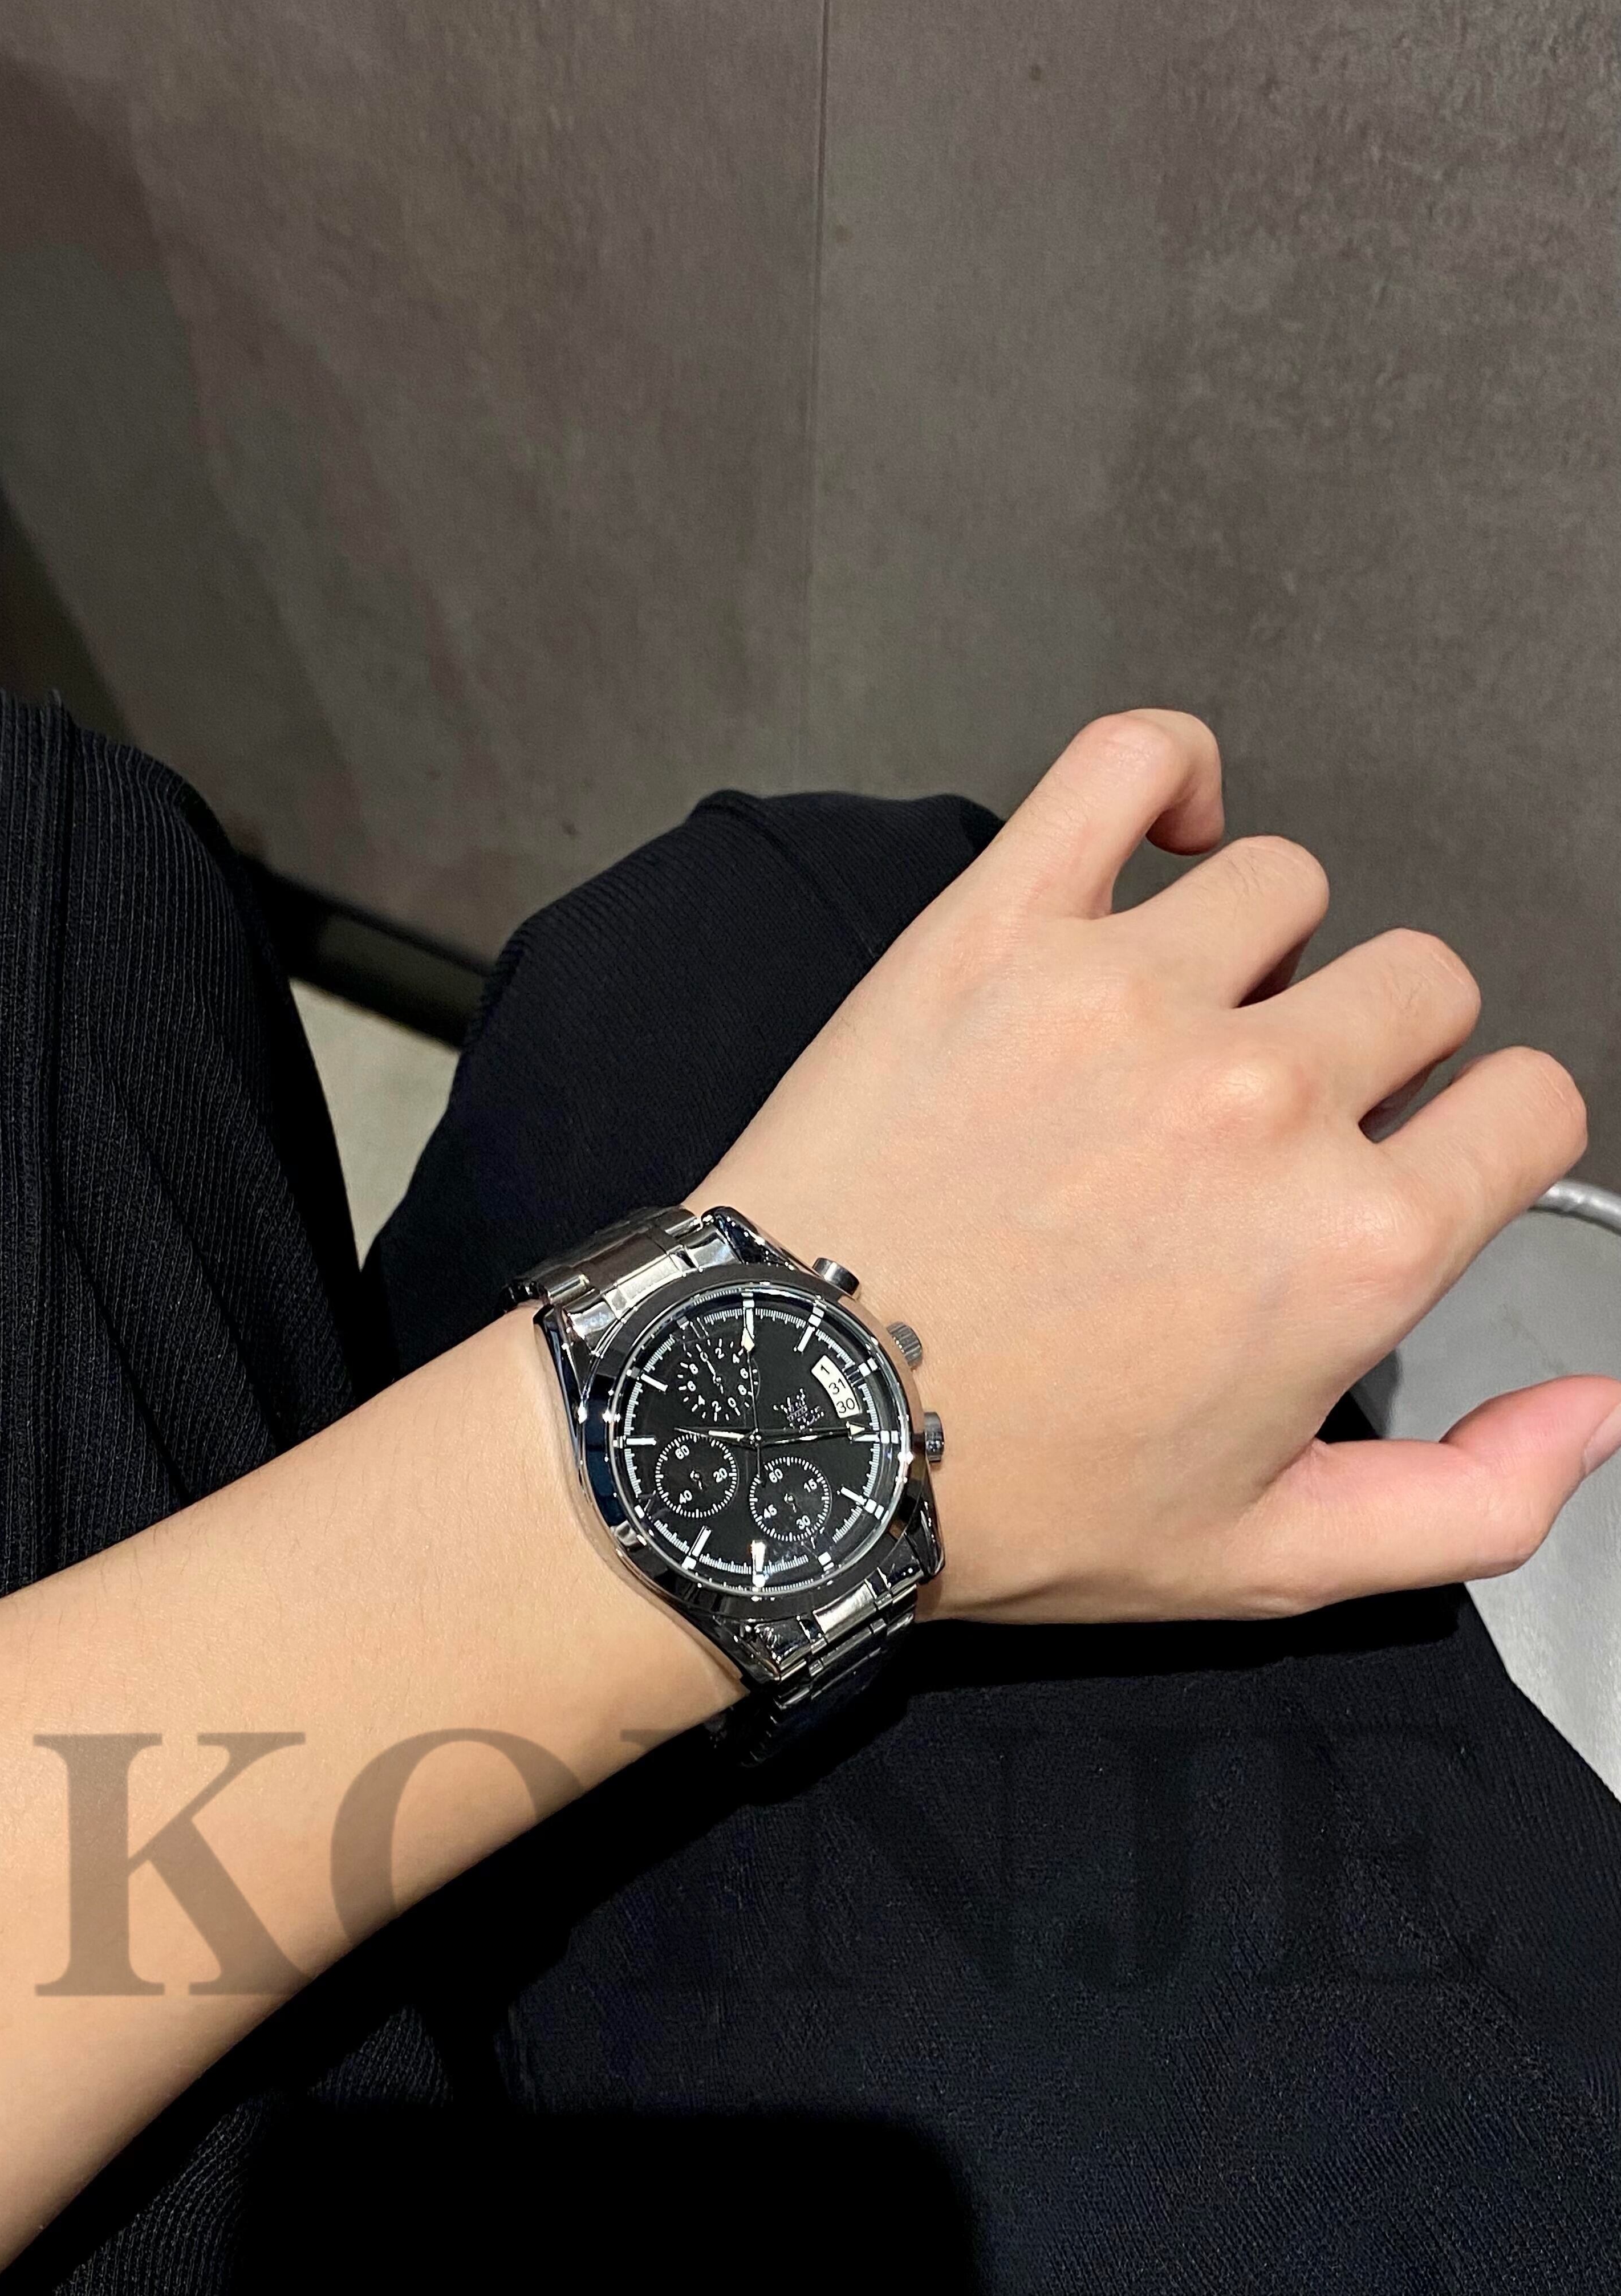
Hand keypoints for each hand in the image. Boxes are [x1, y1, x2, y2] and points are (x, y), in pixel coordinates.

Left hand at [690, 711, 1620, 1623]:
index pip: (1527, 1105)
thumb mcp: (1265, 1558)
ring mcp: (1127, 996)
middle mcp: (1263, 1101)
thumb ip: (1473, 1498)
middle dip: (1371, 1050)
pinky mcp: (997, 929)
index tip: (1405, 1155)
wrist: (782, 1425)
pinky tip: (1164, 838)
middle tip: (1260, 1123)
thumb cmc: (1008, 1493)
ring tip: (1172, 1030)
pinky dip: (1167, 773)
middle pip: (1420, 984)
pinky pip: (1128, 762)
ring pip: (1289, 886)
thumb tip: (1601, 1406)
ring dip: (1259, 950)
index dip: (1477, 1134)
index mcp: (1349, 1245)